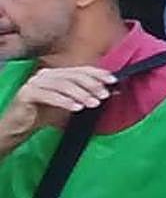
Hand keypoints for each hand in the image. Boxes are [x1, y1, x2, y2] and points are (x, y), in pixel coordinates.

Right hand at [0, 66, 115, 140]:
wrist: (19, 127)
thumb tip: (113, 91)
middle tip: (104, 95)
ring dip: (81, 94)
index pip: (81, 70)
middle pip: (74, 75)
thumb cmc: (45, 114)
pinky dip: (65, 101)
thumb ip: (88, 96)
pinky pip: (49, 95)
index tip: (113, 81)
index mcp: (57, 73)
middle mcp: (46, 74)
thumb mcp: (70, 104)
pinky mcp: (27, 93)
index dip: (98, 74)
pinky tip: (76, 108)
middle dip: (92, 85)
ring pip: (63, 85)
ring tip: (93, 103)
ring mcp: (35, 82)